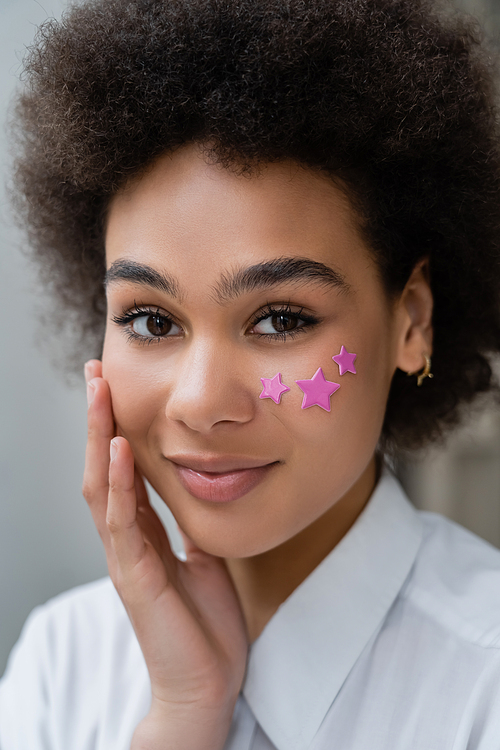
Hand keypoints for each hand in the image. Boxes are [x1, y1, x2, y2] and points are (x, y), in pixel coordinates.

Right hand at [83, 360, 248, 748]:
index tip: (115, 385)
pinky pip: (122, 524)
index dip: (115, 428)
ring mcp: (125, 558)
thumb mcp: (203, 557)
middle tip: (95, 372)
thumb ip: (191, 526)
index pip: (121, 470)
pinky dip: (117, 485)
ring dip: (97, 438)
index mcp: (143, 533)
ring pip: (100, 487)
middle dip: (97, 419)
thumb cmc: (204, 623)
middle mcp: (126, 540)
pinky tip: (117, 451)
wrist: (207, 683)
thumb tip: (200, 491)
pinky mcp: (134, 579)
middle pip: (101, 468)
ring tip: (99, 394)